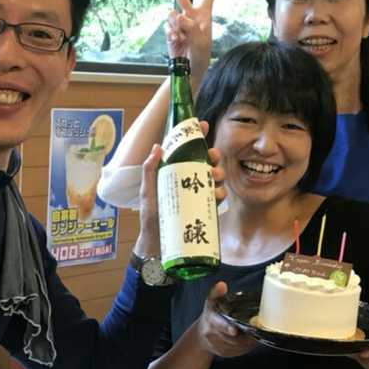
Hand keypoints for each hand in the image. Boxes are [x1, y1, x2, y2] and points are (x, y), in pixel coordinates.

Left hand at [133, 138, 224, 255]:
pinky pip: (217, 197)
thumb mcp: (148, 191)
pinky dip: (221, 192)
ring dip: (219, 172)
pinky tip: (218, 193)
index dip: (196, 136)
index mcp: (175, 172)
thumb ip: (150, 170)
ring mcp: (198, 194)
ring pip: (215, 177)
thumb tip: (158, 146)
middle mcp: (188, 180)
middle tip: (212, 157)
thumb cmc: (151, 216)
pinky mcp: (205, 208)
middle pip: (206, 161)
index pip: (187, 150)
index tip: (203, 125)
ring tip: (215, 176)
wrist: (159, 242)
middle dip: (213, 155)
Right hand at [164, 0, 215, 87]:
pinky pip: (167, 28)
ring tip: (182, 37)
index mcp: (204, 17)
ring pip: (172, 15)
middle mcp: (191, 17)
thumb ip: (190, 26)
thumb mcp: (201, 41)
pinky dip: (171, 35)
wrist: (190, 69)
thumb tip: (177, 15)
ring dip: (176, 25)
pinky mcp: (170, 32)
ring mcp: (179, 24)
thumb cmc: (201, 54)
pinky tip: (177, 42)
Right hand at [195, 282, 257, 357]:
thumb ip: (216, 292)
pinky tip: (250, 340)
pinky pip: (239, 352)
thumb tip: (222, 285)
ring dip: (247, 342)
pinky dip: (246, 347)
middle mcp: (212, 335)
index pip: (219, 325)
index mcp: (211, 320)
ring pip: (236, 346)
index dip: (226, 328)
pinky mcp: (224, 354)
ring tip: (254, 333)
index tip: (234, 330)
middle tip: (255, 330)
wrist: (201, 335)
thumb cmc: (211, 315)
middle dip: (244, 336)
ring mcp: (217, 346)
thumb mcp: (211, 302)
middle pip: (231, 338)